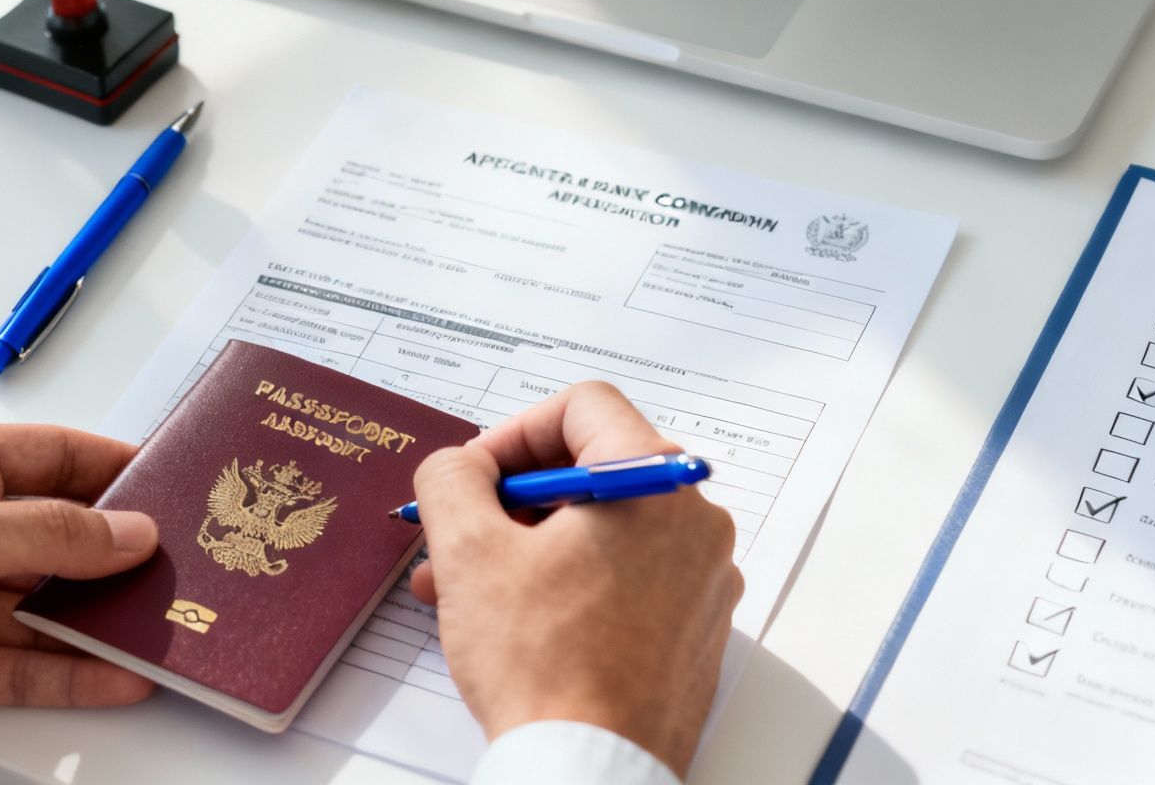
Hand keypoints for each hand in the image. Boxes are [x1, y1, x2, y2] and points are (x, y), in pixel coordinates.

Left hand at [0, 423, 157, 777]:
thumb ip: (47, 535)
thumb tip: (125, 533)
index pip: (54, 457)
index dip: (116, 470)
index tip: (179, 484)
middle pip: (60, 536)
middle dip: (121, 553)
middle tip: (192, 565)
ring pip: (50, 606)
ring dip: (104, 619)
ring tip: (172, 625)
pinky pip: (27, 665)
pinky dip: (74, 672)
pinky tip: (121, 675)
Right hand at [409, 383, 742, 776]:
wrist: (591, 769)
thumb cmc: (546, 668)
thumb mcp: (470, 553)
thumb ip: (452, 479)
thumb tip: (457, 464)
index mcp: (653, 484)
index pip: (584, 406)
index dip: (514, 431)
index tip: (475, 475)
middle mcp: (694, 522)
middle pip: (594, 469)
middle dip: (512, 498)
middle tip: (460, 531)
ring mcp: (702, 578)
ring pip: (605, 528)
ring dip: (530, 543)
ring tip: (463, 586)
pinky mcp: (695, 626)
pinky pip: (628, 575)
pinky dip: (570, 580)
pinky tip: (514, 618)